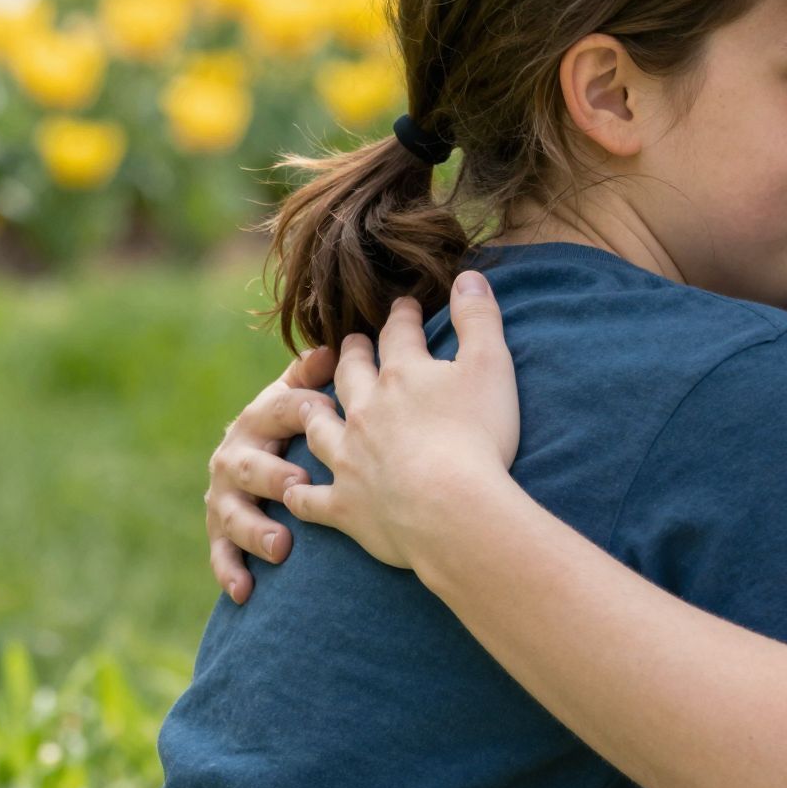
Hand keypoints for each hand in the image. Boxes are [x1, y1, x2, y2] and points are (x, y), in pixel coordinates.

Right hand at [204, 344, 337, 603]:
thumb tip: (332, 348)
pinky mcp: (218, 532)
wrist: (261, 459)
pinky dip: (230, 572)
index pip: (281, 409)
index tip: (328, 412)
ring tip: (283, 546)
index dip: (303, 409)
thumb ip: (314, 376)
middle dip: (272, 474)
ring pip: (232, 513)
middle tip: (299, 486)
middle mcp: (235, 454)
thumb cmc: (296, 425)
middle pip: (248, 464)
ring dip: (255, 529)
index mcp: (260, 416)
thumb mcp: (303, 395)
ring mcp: (223, 495)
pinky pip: (220, 554)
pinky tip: (246, 591)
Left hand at [284, 272, 521, 571]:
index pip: (397, 333)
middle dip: (351, 354)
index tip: (404, 307)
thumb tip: (468, 276)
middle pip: (350, 373)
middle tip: (352, 345)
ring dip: (315, 413)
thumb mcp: (491, 365)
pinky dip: (301, 494)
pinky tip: (295, 492)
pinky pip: (311, 499)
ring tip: (313, 405)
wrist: (451, 511)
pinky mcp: (344, 506)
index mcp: (402, 375)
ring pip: (319, 428)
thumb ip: (479, 318)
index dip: (402, 317)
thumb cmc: (477, 436)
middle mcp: (365, 410)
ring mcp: (349, 459)